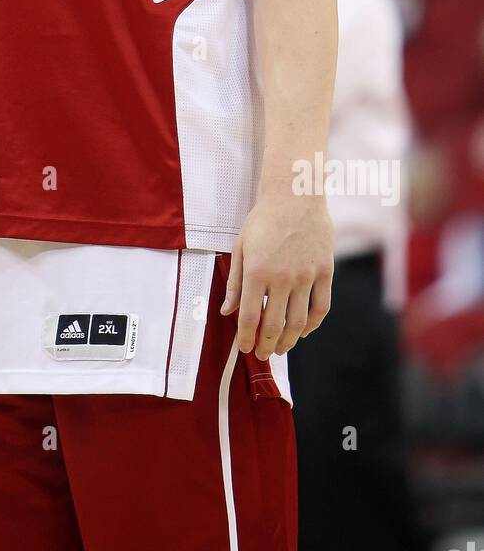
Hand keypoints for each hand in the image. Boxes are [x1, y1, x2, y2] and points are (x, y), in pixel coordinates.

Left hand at [220, 191, 332, 358]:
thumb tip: (226, 312)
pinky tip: (304, 331)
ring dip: (289, 341)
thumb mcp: (241, 247)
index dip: (246, 339)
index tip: (245, 349)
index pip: (250, 317)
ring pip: (299, 321)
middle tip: (262, 354)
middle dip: (266, 345)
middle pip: (274, 325)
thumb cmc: (263, 220)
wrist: (295, 196)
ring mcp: (306, 276)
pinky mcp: (325, 271)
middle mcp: (282, 277)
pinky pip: (321, 307)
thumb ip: (235, 283)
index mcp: (257, 272)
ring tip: (280, 348)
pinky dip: (313, 325)